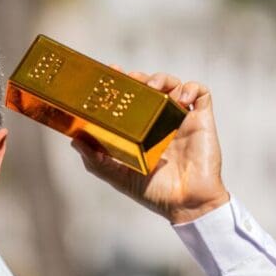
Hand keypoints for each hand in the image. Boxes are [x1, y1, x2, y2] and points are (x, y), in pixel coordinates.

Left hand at [70, 69, 229, 223]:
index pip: (130, 99)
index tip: (110, 71)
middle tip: (132, 79)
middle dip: (140, 77)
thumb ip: (95, 160)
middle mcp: (159, 122)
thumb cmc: (153, 193)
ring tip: (154, 87)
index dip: (121, 82)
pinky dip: (190, 88)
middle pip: (151, 86)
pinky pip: (201, 93)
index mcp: (140, 131)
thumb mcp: (117, 176)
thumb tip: (74, 140)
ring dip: (163, 79)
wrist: (185, 204)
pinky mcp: (201, 121)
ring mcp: (180, 119)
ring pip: (174, 84)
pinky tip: (180, 98)